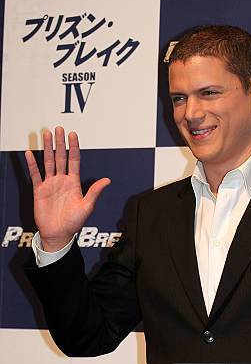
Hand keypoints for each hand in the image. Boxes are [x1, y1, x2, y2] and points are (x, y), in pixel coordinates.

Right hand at [25, 126, 110, 250]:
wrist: (59, 234)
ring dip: (47, 148)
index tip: (73, 135)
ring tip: (45, 134)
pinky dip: (32, 164)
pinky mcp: (39, 190)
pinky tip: (29, 153)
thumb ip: (94, 192)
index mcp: (74, 183)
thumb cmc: (74, 223)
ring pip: (48, 162)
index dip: (73, 148)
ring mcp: (50, 184)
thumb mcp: (87, 206)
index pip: (74, 161)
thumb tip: (107, 180)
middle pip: (60, 157)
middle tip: (58, 128)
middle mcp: (62, 181)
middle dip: (59, 143)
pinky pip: (35, 175)